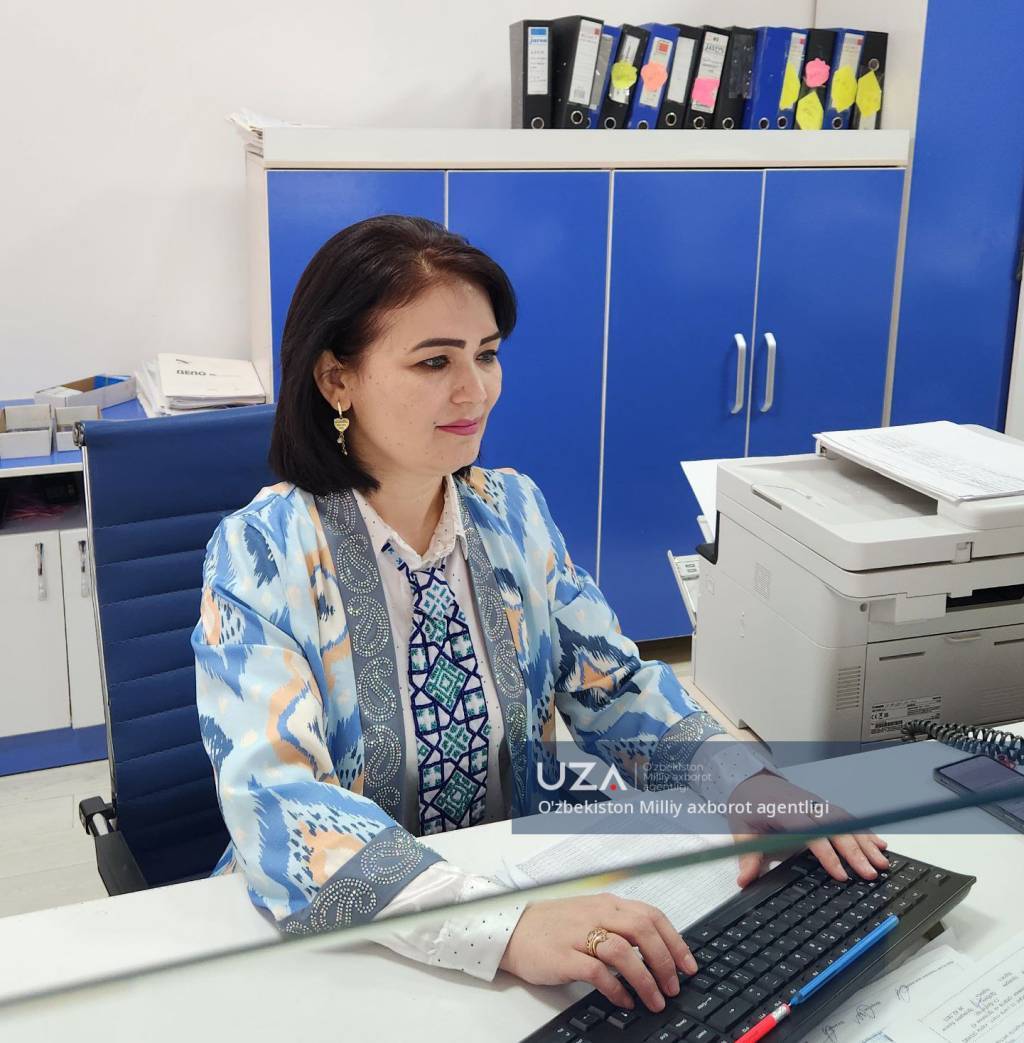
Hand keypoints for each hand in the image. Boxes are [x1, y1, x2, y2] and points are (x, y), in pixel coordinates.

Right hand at [498, 893, 696, 1011]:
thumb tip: (655, 950)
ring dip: (646, 979)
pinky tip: (625, 1001)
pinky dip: (617, 989)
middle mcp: (597, 914)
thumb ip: (620, 926)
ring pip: (624, 952)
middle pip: (643, 931)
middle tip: (674, 986)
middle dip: (665, 962)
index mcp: (607, 904)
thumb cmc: (554, 926)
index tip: (688, 965)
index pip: (651, 916)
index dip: (675, 941)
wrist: (513, 930)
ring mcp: (580, 934)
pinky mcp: (564, 956)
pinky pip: (598, 973)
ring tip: (655, 1000)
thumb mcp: (590, 916)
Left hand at [726, 772, 888, 887]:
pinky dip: (863, 831)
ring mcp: (816, 805)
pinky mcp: (822, 807)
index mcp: (785, 811)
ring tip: (882, 862)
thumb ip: (746, 855)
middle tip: (871, 874)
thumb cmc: (747, 804)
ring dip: (865, 842)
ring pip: (845, 823)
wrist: (750, 778)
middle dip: (855, 852)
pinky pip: (846, 819)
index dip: (827, 854)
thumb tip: (744, 880)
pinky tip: (879, 843)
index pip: (810, 833)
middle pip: (835, 828)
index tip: (840, 874)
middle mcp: (806, 806)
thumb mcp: (741, 829)